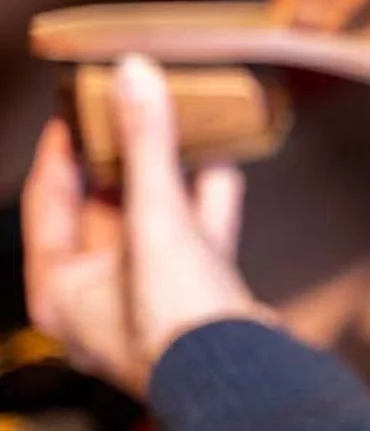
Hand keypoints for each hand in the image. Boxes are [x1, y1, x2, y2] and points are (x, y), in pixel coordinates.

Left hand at [22, 55, 271, 395]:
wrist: (244, 372)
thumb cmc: (177, 318)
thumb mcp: (155, 218)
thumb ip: (147, 145)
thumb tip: (135, 74)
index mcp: (62, 288)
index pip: (48, 201)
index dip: (63, 148)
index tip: (79, 105)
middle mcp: (101, 296)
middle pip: (103, 209)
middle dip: (123, 155)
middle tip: (132, 107)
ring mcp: (152, 299)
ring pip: (154, 222)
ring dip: (170, 175)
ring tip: (180, 127)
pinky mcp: (198, 299)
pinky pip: (198, 238)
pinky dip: (208, 200)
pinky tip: (225, 164)